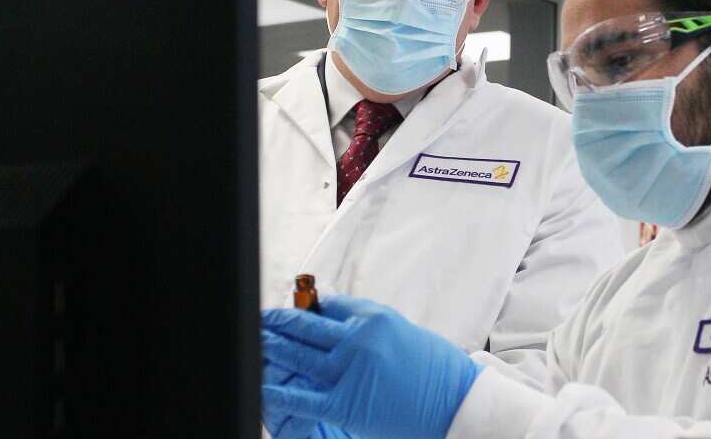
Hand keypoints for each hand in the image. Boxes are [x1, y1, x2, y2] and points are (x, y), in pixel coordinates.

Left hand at [262, 296, 483, 438]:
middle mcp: (357, 340)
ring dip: (271, 348)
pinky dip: (276, 390)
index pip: (329, 305)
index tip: (291, 308)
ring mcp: (348, 372)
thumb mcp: (403, 333)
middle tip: (260, 319)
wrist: (456, 403)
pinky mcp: (344, 404)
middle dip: (277, 323)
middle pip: (305, 327)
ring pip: (297, 356)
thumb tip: (338, 313)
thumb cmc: (436, 370)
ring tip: (254, 341)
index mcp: (375, 318)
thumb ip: (368, 324)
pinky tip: (259, 383)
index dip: (306, 306)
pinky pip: (300, 396)